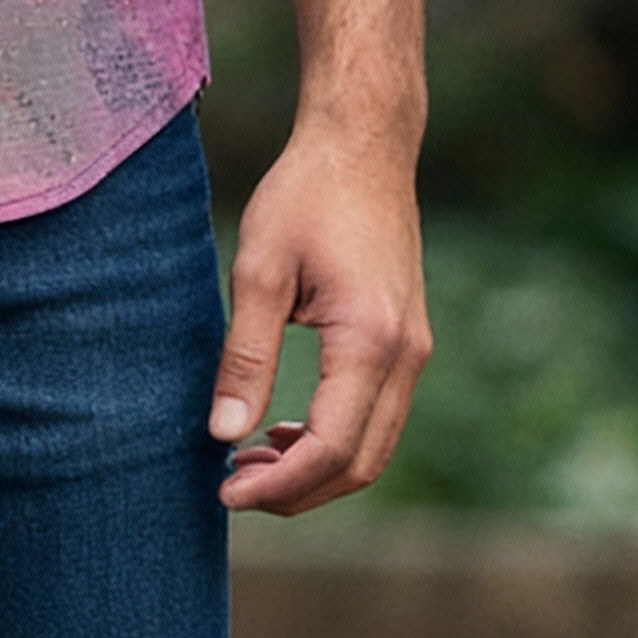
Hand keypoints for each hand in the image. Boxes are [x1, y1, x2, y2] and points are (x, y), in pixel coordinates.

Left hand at [207, 120, 431, 515]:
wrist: (363, 145)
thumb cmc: (306, 195)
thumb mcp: (259, 271)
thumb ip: (245, 358)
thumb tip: (224, 434)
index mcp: (371, 340)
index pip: (331, 447)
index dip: (278, 485)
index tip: (223, 492)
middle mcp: (406, 355)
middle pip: (360, 464)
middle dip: (296, 491)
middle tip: (231, 487)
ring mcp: (414, 351)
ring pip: (374, 447)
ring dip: (315, 470)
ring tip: (249, 462)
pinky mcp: (407, 343)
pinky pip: (378, 417)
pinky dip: (334, 441)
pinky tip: (283, 430)